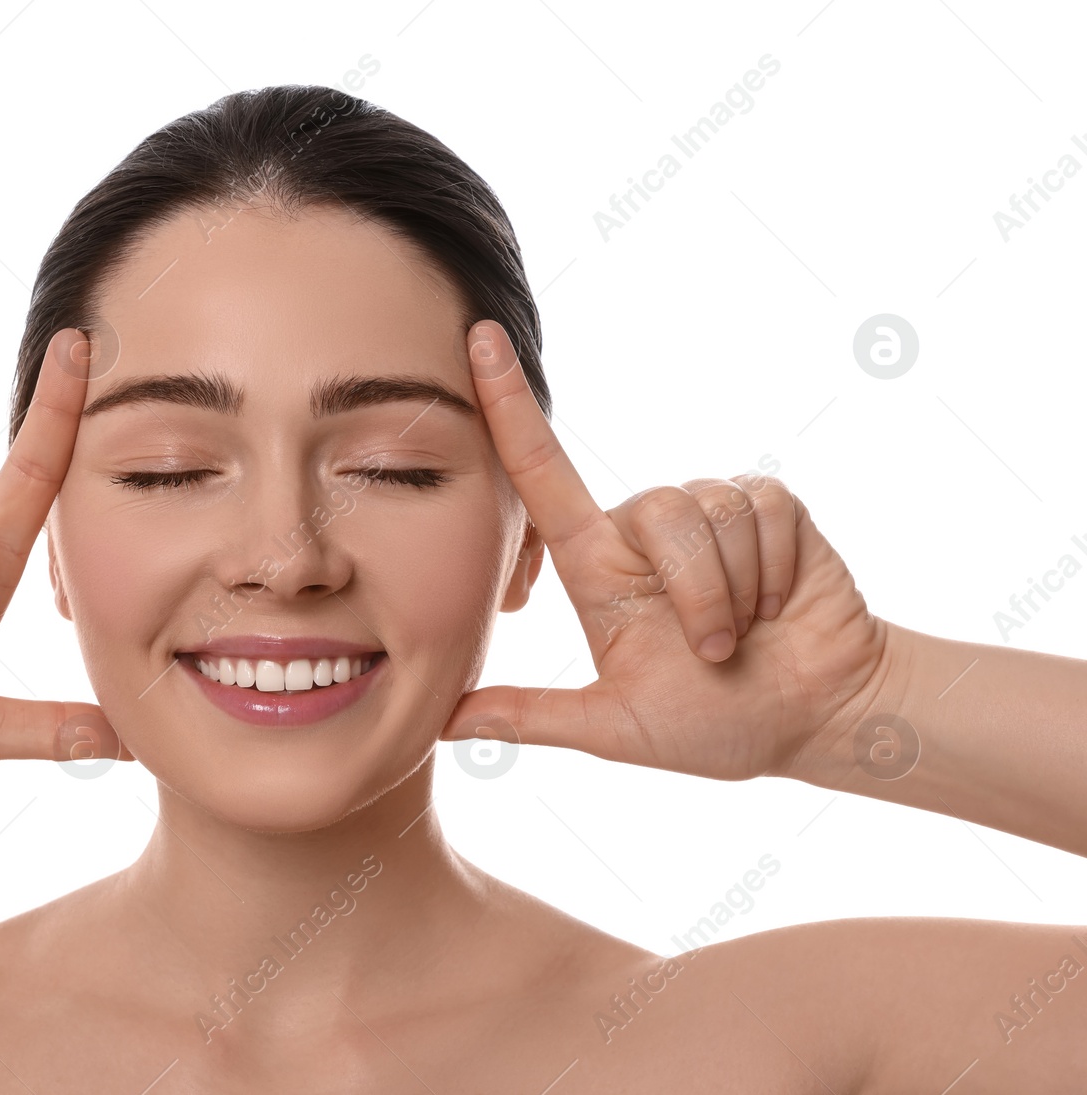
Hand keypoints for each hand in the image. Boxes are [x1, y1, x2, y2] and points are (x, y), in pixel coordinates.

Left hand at [440, 320, 892, 781]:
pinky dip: (775, 572)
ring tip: (745, 631)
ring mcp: (709, 510)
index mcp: (596, 566)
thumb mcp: (615, 727)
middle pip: (653, 508)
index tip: (476, 339)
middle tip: (712, 651)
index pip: (538, 472)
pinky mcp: (769, 503)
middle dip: (694, 593)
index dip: (507, 405)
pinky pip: (762, 511)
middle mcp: (645, 528)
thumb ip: (531, 717)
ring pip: (709, 512)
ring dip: (735, 590)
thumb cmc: (715, 725)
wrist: (816, 718)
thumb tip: (443, 724)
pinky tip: (780, 602)